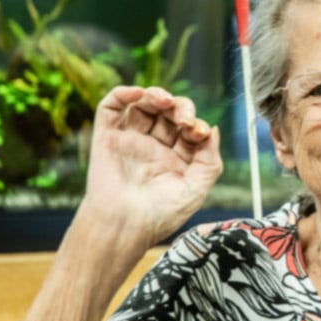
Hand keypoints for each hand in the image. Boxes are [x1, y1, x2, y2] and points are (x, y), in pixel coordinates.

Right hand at [79, 85, 222, 246]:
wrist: (124, 227)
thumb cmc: (160, 215)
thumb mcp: (196, 189)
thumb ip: (210, 160)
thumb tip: (212, 129)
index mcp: (176, 159)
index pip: (190, 129)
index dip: (197, 125)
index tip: (200, 134)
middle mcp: (154, 147)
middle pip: (169, 113)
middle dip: (181, 108)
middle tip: (184, 120)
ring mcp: (131, 140)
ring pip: (143, 105)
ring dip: (155, 95)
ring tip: (164, 101)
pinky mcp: (107, 137)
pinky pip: (111, 108)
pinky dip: (122, 94)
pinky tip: (137, 94)